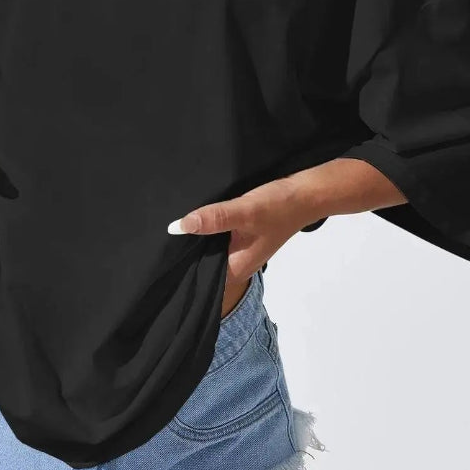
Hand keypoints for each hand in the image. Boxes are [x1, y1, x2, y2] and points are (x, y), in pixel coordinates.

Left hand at [166, 175, 305, 285]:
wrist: (308, 192)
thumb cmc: (280, 206)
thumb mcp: (244, 211)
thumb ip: (213, 219)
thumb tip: (178, 227)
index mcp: (237, 267)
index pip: (201, 276)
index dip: (182, 266)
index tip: (162, 256)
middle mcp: (238, 262)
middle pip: (204, 260)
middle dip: (187, 248)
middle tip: (161, 236)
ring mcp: (241, 248)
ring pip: (210, 245)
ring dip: (199, 235)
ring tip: (173, 223)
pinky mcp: (243, 233)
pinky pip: (219, 234)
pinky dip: (210, 226)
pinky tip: (197, 215)